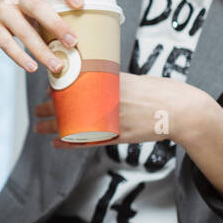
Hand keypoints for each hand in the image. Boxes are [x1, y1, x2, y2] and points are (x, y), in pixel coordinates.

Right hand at [0, 0, 84, 74]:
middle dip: (57, 25)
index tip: (81, 4)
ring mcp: (3, 12)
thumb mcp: (32, 5)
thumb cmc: (18, 12)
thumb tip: (83, 38)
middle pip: (37, 7)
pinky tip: (32, 67)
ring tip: (57, 65)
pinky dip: (21, 57)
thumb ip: (52, 13)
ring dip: (41, 50)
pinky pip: (7, 44)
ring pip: (23, 31)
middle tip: (73, 42)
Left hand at [34, 73, 201, 147]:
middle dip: (50, 108)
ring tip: (39, 126)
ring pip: (76, 124)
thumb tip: (98, 78)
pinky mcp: (120, 136)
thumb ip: (116, 81)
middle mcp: (110, 102)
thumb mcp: (137, 79)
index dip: (58, 88)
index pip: (77, 85)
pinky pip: (90, 141)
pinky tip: (57, 143)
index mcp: (113, 84)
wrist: (184, 111)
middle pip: (71, 105)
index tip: (47, 88)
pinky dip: (71, 142)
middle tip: (38, 109)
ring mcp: (114, 120)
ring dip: (54, 126)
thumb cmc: (162, 91)